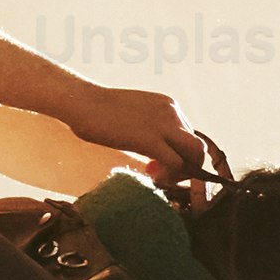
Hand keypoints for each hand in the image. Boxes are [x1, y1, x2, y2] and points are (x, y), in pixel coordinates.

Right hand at [63, 81, 217, 188]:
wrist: (82, 101)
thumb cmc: (96, 110)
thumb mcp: (132, 114)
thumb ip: (146, 127)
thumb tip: (147, 147)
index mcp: (168, 105)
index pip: (188, 135)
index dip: (176, 153)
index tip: (154, 163)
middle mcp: (173, 112)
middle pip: (197, 146)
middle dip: (185, 166)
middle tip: (161, 173)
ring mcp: (165, 125)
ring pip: (195, 155)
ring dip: (183, 173)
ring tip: (160, 178)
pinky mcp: (152, 140)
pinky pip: (177, 164)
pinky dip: (169, 178)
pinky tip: (152, 178)